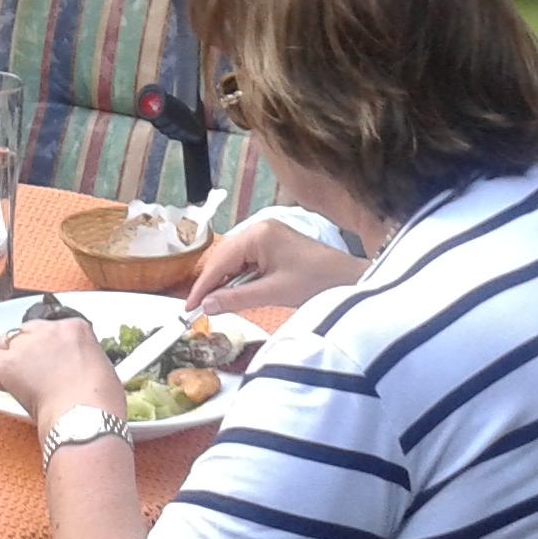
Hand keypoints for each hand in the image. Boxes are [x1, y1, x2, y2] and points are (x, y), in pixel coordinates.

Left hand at [0, 315, 125, 429]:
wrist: (83, 417)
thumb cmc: (99, 402)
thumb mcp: (103, 369)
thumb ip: (85, 359)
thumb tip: (79, 369)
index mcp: (76, 328)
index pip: (55, 329)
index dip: (52, 347)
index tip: (53, 362)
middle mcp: (50, 330)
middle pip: (29, 331)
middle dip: (31, 350)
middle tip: (36, 372)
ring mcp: (27, 345)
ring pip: (7, 342)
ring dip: (11, 359)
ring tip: (19, 379)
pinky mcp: (8, 363)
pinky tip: (2, 383)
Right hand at [186, 216, 366, 313]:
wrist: (349, 279)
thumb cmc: (316, 282)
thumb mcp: (273, 292)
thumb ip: (236, 298)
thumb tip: (206, 307)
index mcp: (258, 234)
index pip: (220, 260)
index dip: (202, 286)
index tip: (189, 307)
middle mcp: (259, 229)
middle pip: (225, 257)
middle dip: (211, 283)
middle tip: (197, 309)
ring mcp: (267, 235)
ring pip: (235, 260)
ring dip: (224, 282)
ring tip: (211, 304)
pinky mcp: (274, 245)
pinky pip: (248, 261)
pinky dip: (239, 278)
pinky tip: (232, 293)